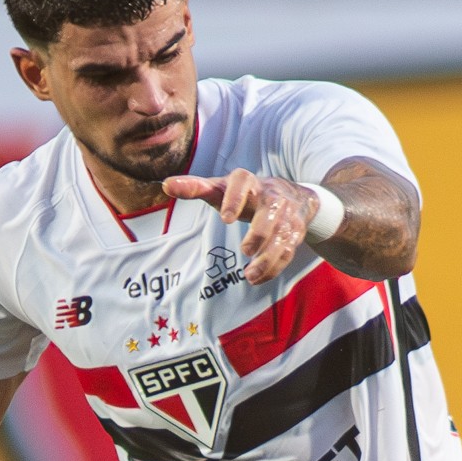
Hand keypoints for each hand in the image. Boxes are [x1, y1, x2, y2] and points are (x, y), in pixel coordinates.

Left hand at [164, 168, 322, 285]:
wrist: (293, 196)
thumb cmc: (247, 194)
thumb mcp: (222, 188)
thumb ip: (195, 187)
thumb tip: (165, 185)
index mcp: (249, 182)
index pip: (243, 182)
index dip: (235, 199)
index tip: (225, 219)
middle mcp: (272, 196)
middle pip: (270, 213)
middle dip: (259, 234)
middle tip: (244, 251)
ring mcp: (287, 215)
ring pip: (282, 237)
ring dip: (268, 259)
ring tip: (249, 275)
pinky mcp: (296, 232)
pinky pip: (288, 251)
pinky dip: (274, 268)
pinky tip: (257, 278)